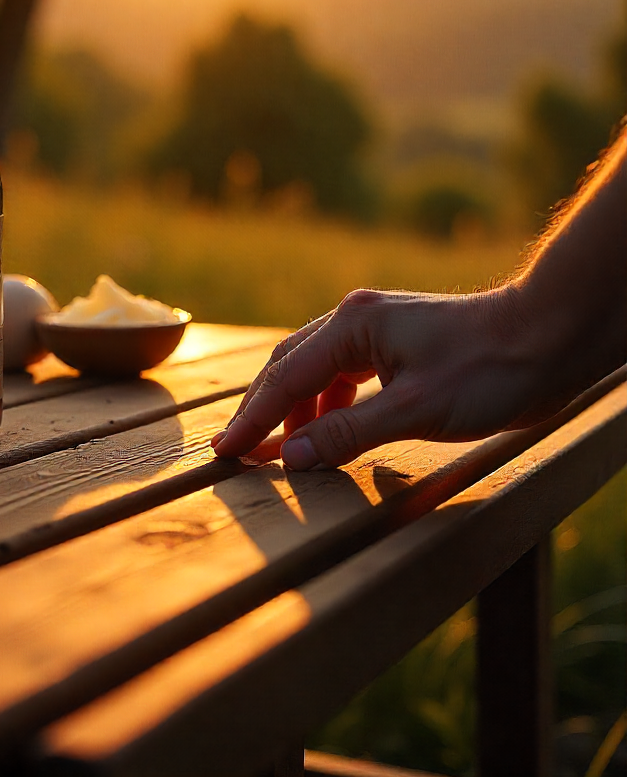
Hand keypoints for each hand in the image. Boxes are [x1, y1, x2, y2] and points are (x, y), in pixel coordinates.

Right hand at [211, 287, 552, 469]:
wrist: (551, 337)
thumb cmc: (490, 369)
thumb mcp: (416, 410)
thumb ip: (348, 432)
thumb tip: (292, 457)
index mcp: (351, 326)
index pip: (285, 378)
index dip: (253, 419)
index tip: (226, 451)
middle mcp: (354, 319)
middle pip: (289, 366)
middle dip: (262, 410)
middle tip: (237, 449)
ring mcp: (376, 327)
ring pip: (315, 370)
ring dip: (297, 409)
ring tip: (284, 450)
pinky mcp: (396, 341)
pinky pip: (344, 372)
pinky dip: (328, 403)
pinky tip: (330, 428)